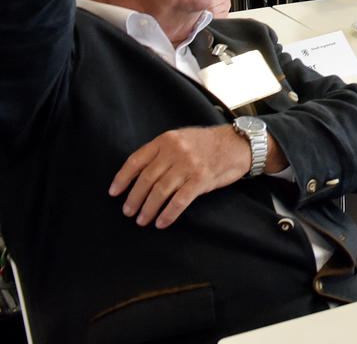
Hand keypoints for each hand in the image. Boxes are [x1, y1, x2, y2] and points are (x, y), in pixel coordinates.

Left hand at [108, 125, 268, 228]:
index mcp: (167, 140)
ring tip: (142, 220)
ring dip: (148, 209)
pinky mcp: (201, 180)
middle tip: (128, 211)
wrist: (238, 144)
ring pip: (160, 191)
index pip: (136, 161)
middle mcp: (176, 151)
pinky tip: (161, 222)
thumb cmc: (208, 144)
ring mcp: (189, 165)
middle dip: (134, 198)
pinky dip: (168, 214)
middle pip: (146, 179)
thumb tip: (139, 174)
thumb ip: (162, 151)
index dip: (122, 178)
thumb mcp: (182, 138)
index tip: (114, 193)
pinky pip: (179, 201)